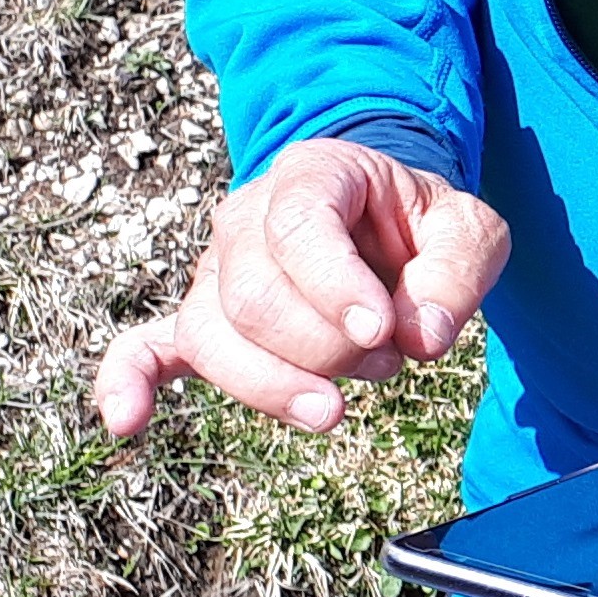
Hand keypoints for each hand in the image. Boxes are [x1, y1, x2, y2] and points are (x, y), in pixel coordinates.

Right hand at [93, 136, 507, 436]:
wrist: (388, 220)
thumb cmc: (424, 224)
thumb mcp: (471, 230)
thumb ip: (457, 273)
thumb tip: (423, 337)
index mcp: (311, 175)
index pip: (296, 228)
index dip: (335, 288)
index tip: (382, 331)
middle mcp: (245, 219)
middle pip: (254, 299)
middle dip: (328, 348)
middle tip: (389, 359)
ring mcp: (216, 271)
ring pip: (212, 337)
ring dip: (278, 384)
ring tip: (339, 403)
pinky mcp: (206, 320)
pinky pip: (148, 348)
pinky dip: (130, 381)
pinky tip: (126, 421)